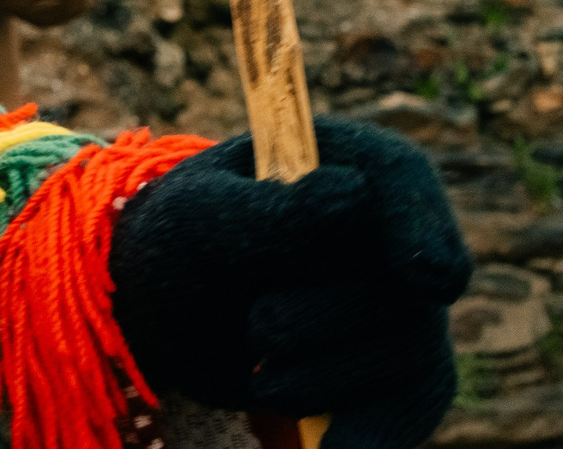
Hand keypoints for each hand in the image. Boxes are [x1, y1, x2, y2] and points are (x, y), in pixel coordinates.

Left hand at [108, 118, 471, 448]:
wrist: (163, 313)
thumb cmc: (181, 242)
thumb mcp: (200, 220)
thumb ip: (269, 212)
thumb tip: (354, 196)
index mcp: (342, 164)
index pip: (400, 179)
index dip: (419, 226)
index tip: (422, 277)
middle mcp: (388, 231)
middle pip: (405, 282)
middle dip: (326, 317)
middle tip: (258, 325)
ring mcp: (400, 305)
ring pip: (411, 353)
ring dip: (325, 375)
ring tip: (259, 371)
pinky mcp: (394, 372)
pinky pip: (412, 407)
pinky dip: (373, 432)